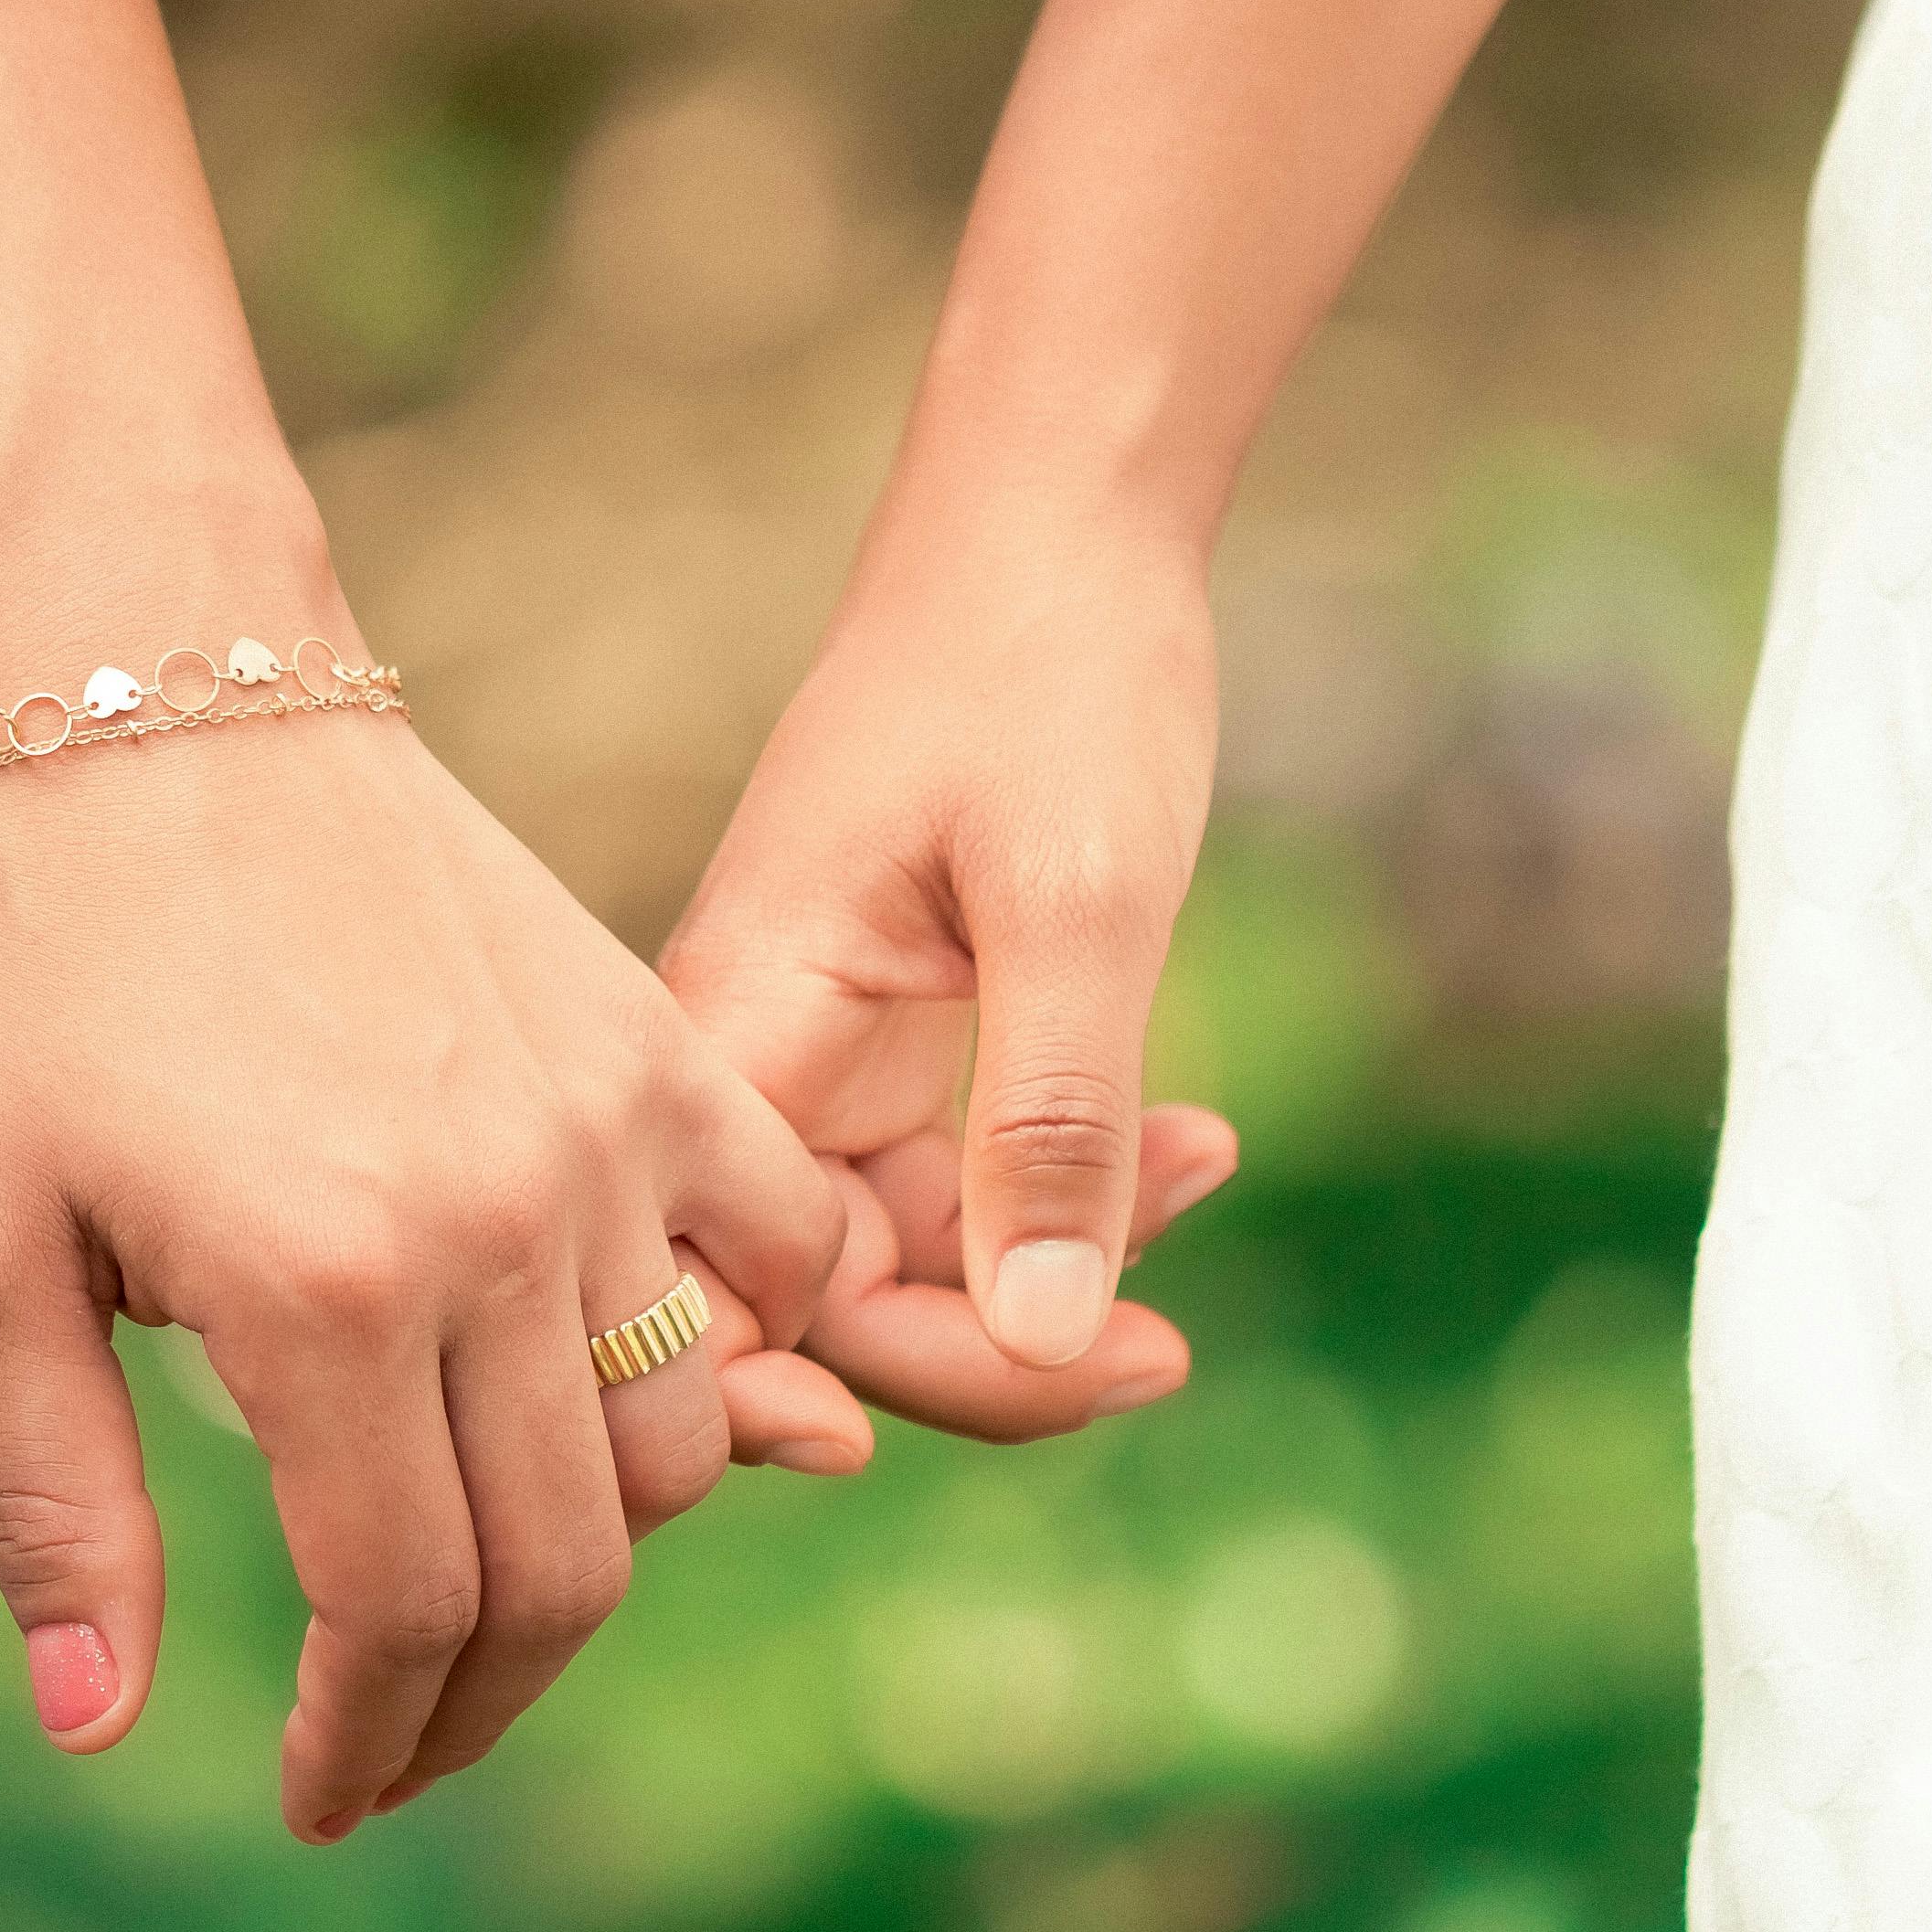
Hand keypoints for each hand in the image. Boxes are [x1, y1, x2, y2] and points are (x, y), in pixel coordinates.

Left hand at [0, 668, 861, 1837]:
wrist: (171, 713)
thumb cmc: (41, 984)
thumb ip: (51, 1497)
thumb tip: (100, 1734)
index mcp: (317, 1289)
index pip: (404, 1604)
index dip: (368, 1738)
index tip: (319, 1797)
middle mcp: (495, 1227)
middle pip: (563, 1566)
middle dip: (477, 1702)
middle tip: (393, 1747)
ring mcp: (605, 1135)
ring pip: (678, 1444)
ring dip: (591, 1555)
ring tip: (479, 1588)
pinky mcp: (658, 1055)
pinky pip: (776, 1256)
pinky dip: (746, 1355)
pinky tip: (635, 1405)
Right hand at [662, 502, 1236, 1433]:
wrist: (1061, 521)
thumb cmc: (1048, 676)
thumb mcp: (1078, 902)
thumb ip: (1052, 1128)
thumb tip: (1044, 1347)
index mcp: (734, 1027)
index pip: (724, 1293)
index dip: (811, 1395)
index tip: (975, 1409)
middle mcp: (747, 1067)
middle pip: (813, 1310)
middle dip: (986, 1352)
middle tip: (1170, 1352)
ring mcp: (816, 1061)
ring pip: (897, 1262)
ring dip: (1052, 1274)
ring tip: (1206, 1184)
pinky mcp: (892, 1045)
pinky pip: (951, 1188)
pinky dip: (1071, 1194)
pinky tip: (1195, 1151)